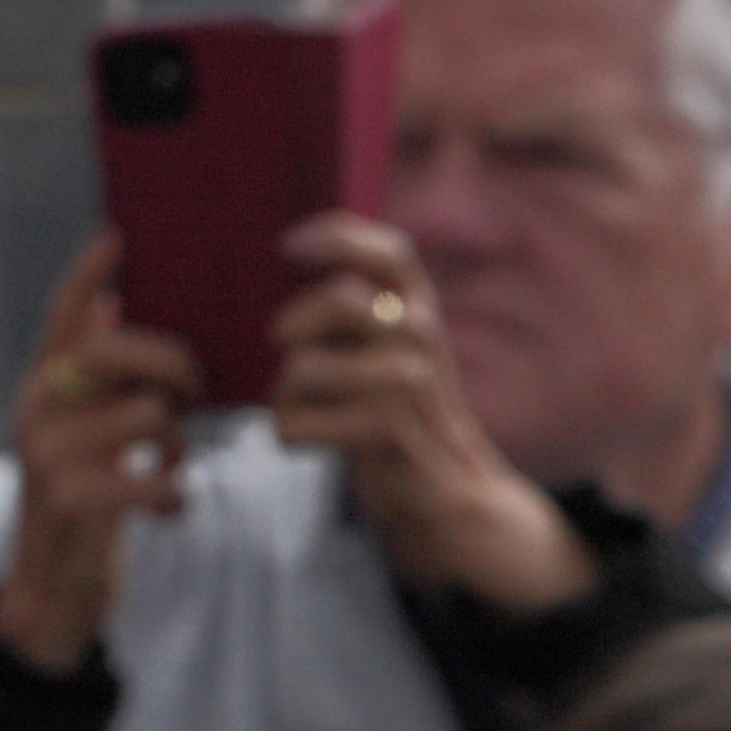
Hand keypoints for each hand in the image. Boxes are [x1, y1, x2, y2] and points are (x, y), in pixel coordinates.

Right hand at [0, 238, 198, 674]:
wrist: (48, 594)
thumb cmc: (84, 507)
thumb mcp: (84, 438)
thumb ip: (98, 383)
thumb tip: (112, 307)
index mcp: (39, 390)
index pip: (60, 318)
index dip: (86, 274)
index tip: (118, 235)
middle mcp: (33, 412)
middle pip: (115, 351)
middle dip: (172, 366)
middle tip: (195, 394)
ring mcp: (47, 456)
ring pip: (146, 413)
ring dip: (176, 443)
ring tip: (171, 466)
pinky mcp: (71, 499)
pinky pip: (153, 475)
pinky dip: (174, 495)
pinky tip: (169, 506)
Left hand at [268, 218, 591, 611]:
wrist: (449, 494)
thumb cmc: (395, 416)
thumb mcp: (387, 350)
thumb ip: (354, 310)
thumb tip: (293, 258)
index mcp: (418, 309)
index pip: (391, 252)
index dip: (338, 237)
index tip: (289, 246)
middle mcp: (421, 336)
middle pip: (336, 302)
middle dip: (290, 326)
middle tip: (285, 349)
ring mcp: (408, 384)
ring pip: (302, 369)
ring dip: (282, 397)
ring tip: (302, 413)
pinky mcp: (386, 432)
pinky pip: (295, 424)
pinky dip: (287, 435)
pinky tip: (306, 443)